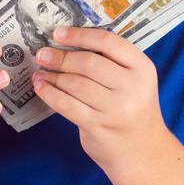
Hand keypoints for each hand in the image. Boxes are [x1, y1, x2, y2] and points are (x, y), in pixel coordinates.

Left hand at [31, 25, 168, 171]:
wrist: (141, 151)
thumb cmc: (132, 109)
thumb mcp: (134, 82)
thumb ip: (112, 63)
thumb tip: (69, 43)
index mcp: (143, 69)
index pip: (109, 42)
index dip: (80, 35)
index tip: (58, 33)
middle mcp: (132, 87)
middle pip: (89, 63)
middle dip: (61, 57)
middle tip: (43, 54)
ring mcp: (116, 109)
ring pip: (75, 84)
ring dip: (53, 75)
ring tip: (40, 71)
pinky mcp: (98, 126)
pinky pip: (67, 105)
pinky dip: (50, 94)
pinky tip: (41, 87)